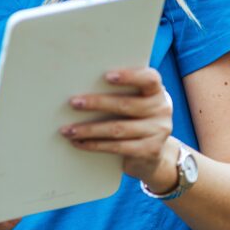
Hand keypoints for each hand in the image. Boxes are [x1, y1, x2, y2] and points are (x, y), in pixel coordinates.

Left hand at [61, 67, 175, 186]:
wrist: (153, 154)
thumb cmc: (135, 117)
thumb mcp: (135, 102)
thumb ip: (120, 91)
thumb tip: (80, 84)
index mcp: (157, 91)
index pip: (149, 79)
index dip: (130, 76)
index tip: (107, 76)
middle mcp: (162, 110)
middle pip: (126, 105)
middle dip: (96, 103)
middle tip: (73, 103)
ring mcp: (158, 132)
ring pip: (118, 129)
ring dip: (89, 129)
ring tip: (67, 130)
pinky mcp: (150, 151)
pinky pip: (118, 147)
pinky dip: (95, 145)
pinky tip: (78, 142)